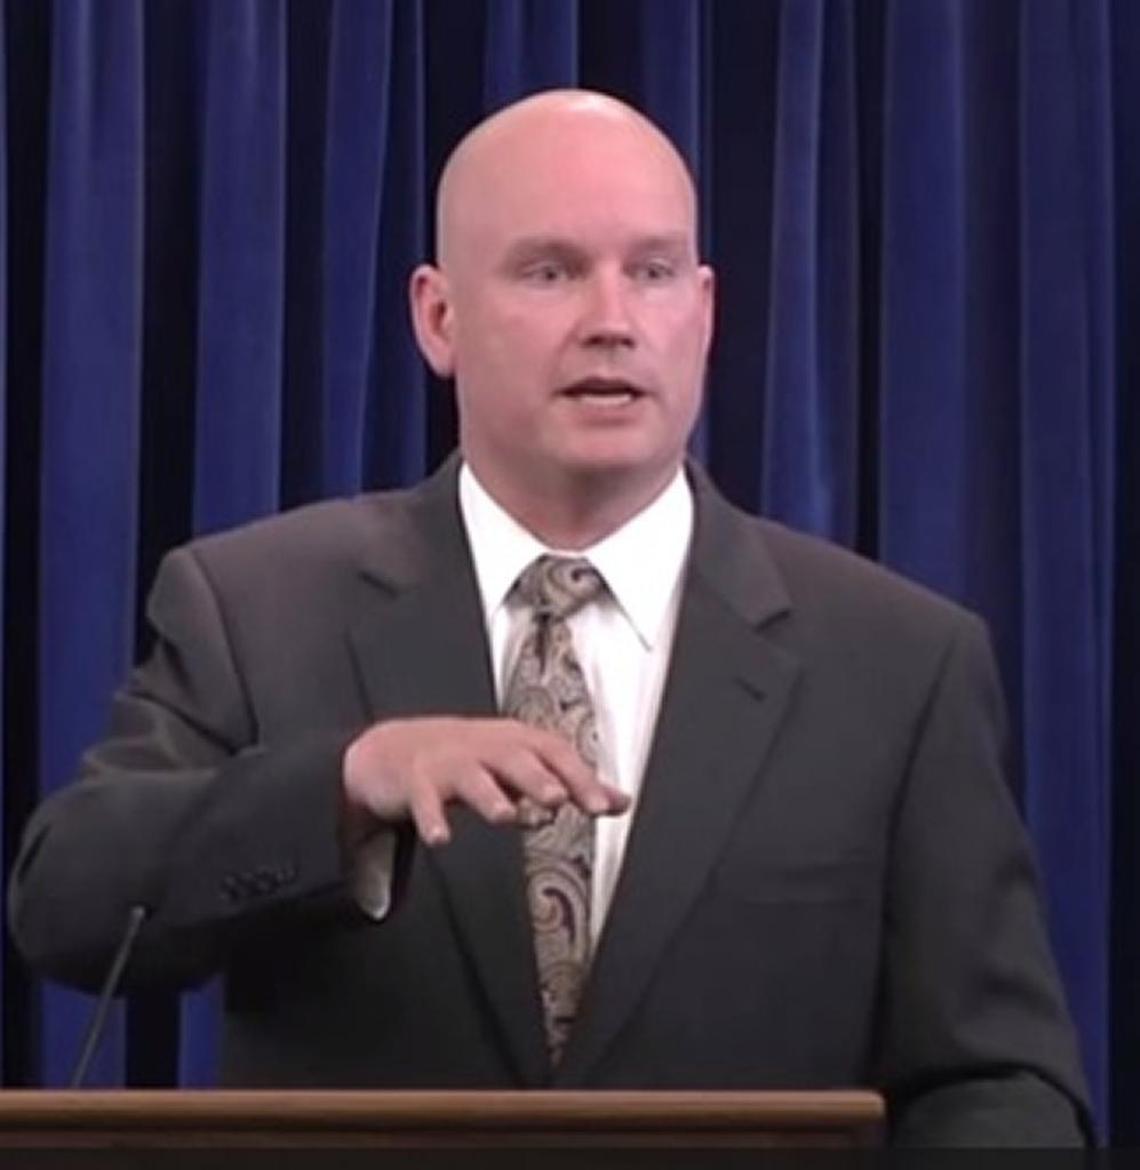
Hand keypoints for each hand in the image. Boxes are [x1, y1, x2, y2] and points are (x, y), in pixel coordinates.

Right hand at [342, 717, 629, 846]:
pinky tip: (441, 839)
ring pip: (471, 775)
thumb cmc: (470, 758)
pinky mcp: (415, 782)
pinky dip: (431, 818)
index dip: (579, 777)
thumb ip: (569, 783)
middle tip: (557, 798)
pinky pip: (423, 800)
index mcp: (515, 742)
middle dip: (537, 778)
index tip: (601, 805)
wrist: (395, 750)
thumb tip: (620, 801)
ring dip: (490, 794)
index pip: (554, 753)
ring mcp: (448, 762)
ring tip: (506, 815)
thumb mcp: (521, 766)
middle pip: (515, 758)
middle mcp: (485, 747)